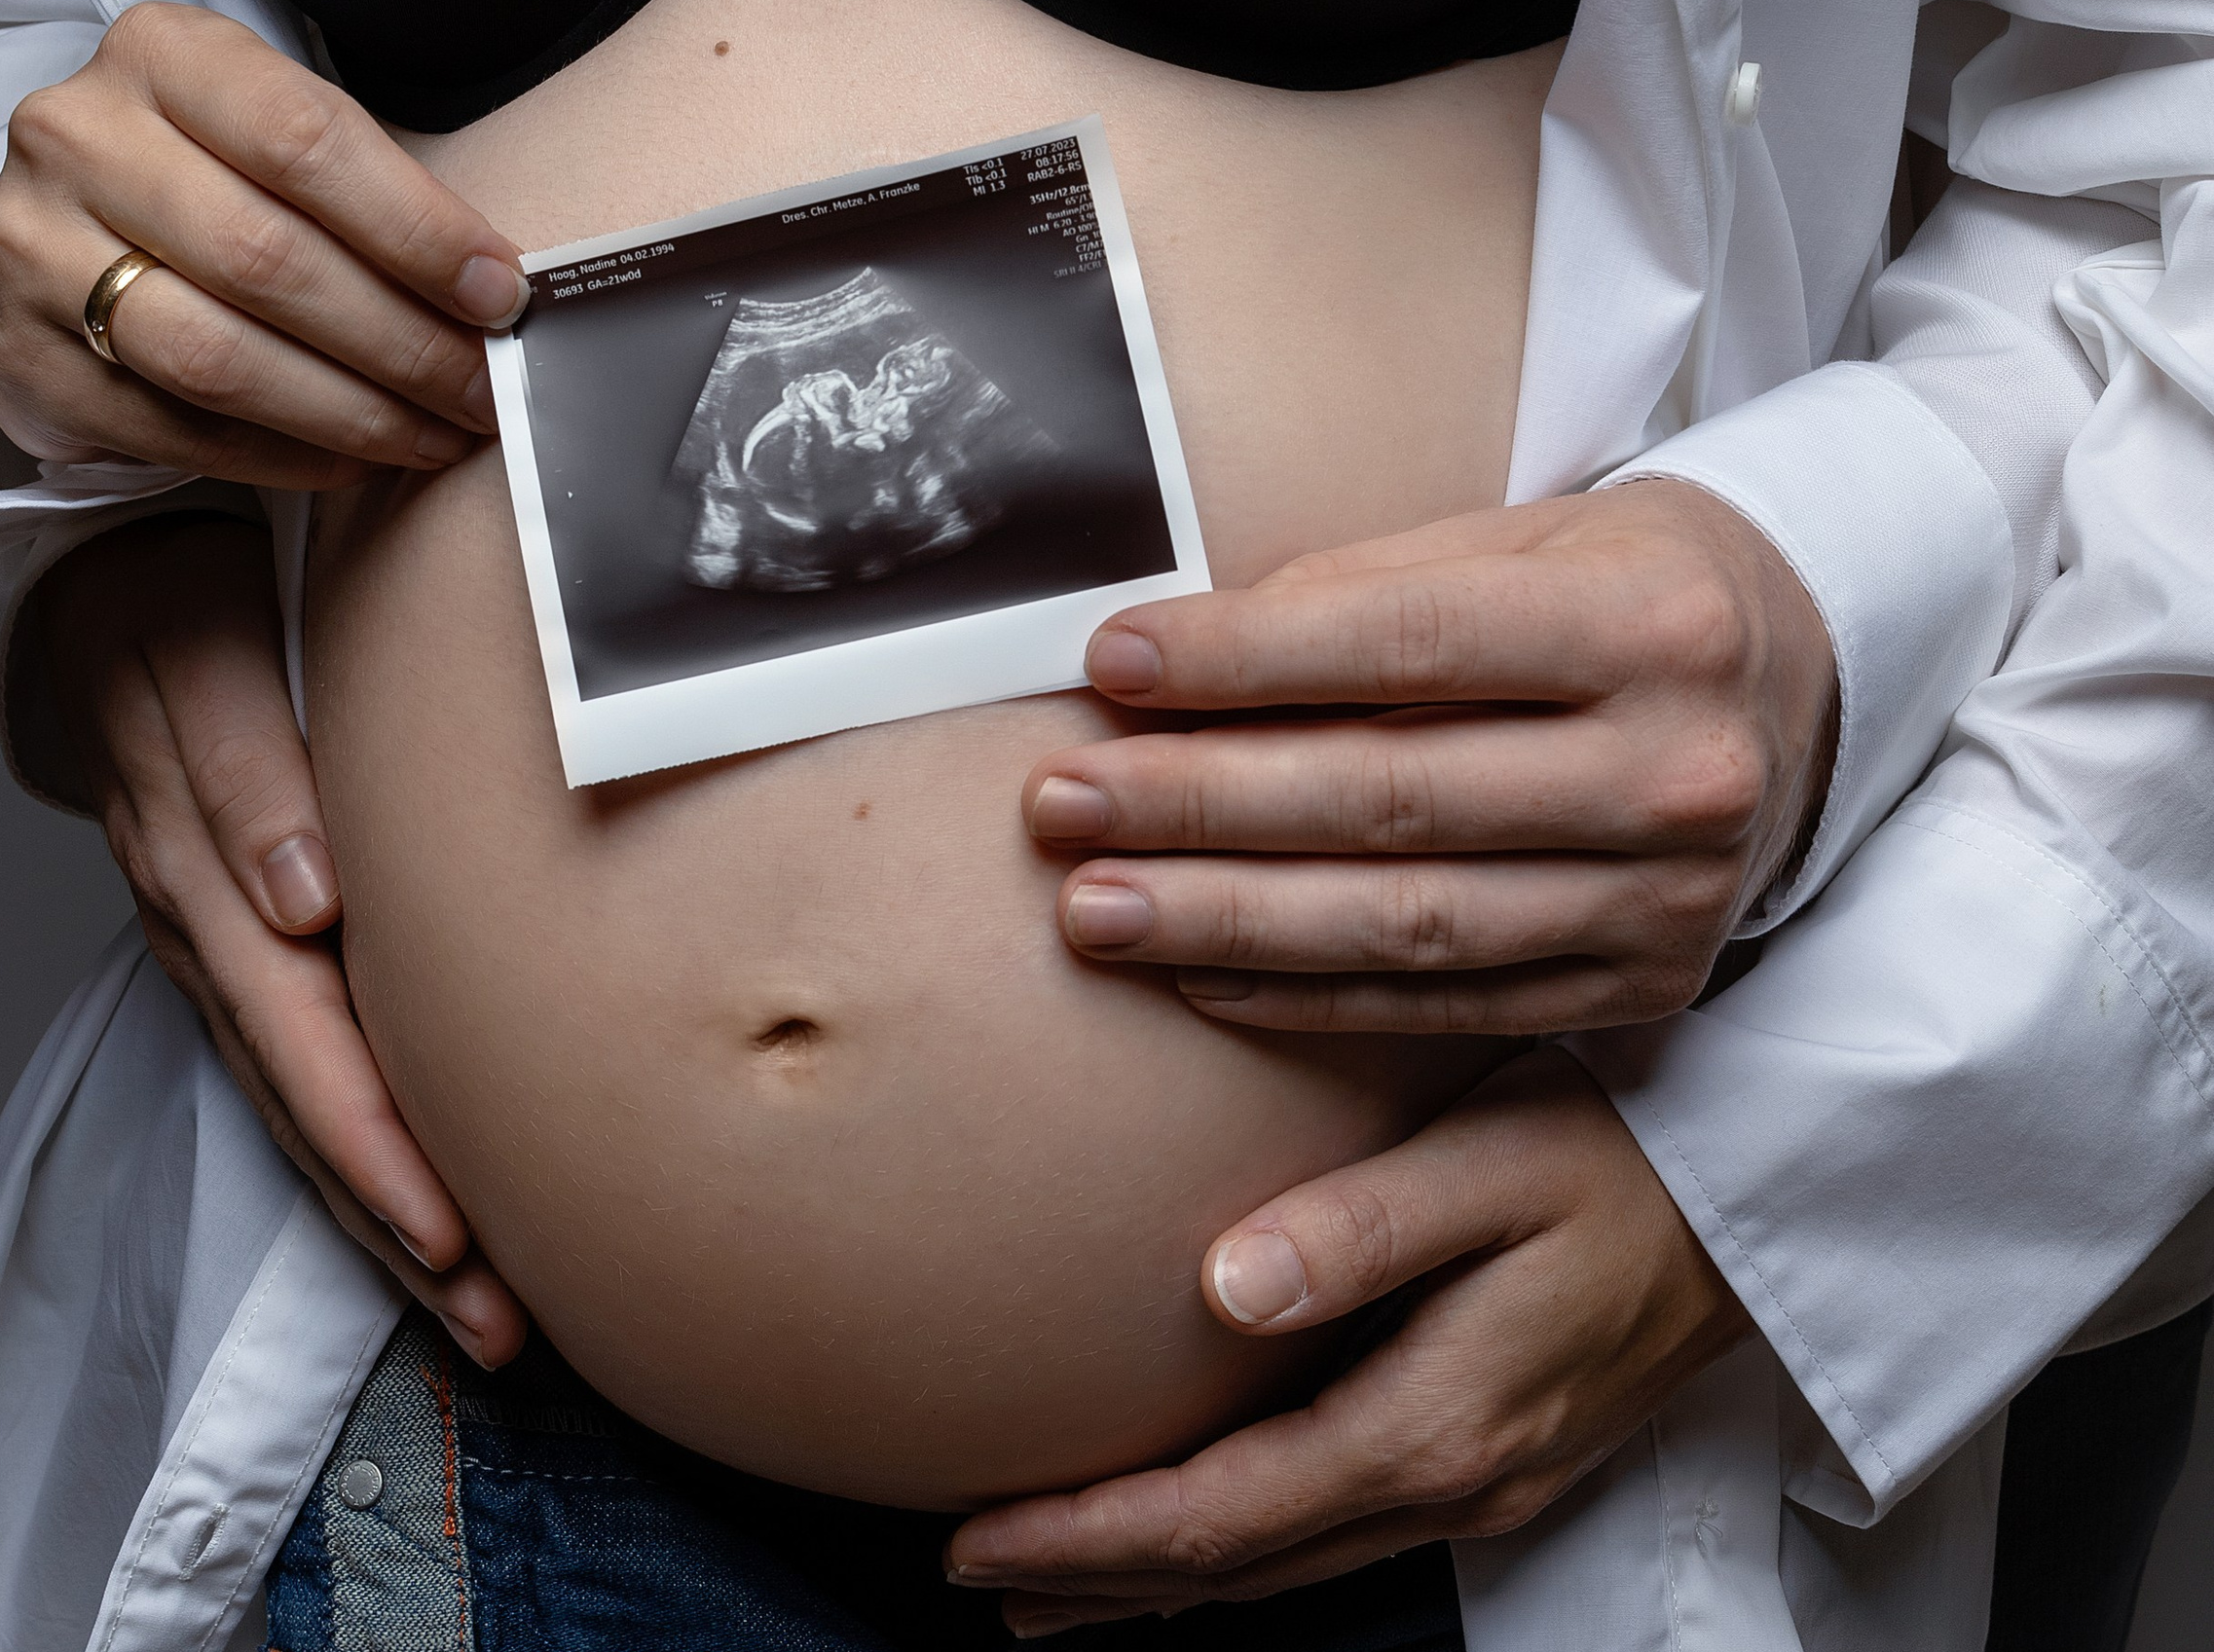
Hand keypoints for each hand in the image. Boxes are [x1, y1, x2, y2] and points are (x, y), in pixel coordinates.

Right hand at [0, 2, 529, 488]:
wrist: (63, 220)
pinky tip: (353, 460)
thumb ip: (376, 189)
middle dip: (400, 341)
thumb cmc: (214, 171)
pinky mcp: (19, 354)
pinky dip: (280, 455)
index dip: (418, 230)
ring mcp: (33, 248)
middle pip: (266, 260)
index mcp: (163, 54)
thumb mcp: (281, 129)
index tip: (500, 295)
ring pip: (215, 356)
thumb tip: (497, 292)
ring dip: (348, 412)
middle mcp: (79, 138)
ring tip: (433, 436)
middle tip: (482, 389)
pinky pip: (170, 428)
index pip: (307, 143)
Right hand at [36, 511, 527, 1363]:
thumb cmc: (177, 614)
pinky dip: (363, 1157)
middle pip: (308, 1101)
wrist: (110, 603)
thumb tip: (307, 902)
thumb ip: (247, 771)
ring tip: (485, 1315)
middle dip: (400, 1218)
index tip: (446, 1226)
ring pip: (306, 1109)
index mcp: (205, 868)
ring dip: (389, 1215)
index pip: (298, 1030)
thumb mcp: (198, 661)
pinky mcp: (243, 954)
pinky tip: (428, 1221)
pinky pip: (300, 1075)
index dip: (372, 1135)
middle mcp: (212, 933)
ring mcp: (223, 952)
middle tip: (496, 1319)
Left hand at [946, 1050, 1750, 1635]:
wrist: (1763, 1196)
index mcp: (1435, 1422)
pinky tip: (1206, 1534)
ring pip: (1287, 1561)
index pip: (1222, 1517)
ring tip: (1056, 1586)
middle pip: (1241, 1566)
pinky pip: (1336, 1532)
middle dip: (1099, 1578)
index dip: (1090, 1538)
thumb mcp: (1493, 1165)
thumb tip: (1218, 1288)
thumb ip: (1358, 1228)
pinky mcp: (1498, 1456)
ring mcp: (1483, 1481)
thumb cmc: (1624, 1154)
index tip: (981, 1539)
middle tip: (979, 1572)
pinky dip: (1244, 1548)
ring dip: (1163, 1580)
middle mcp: (1455, 1480)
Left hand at [1028, 481, 1835, 1033]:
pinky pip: (1444, 1006)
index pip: (1413, 642)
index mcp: (1650, 626)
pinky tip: (1196, 977)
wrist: (1809, 686)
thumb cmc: (1626, 588)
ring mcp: (1667, 900)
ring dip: (1228, 921)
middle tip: (1058, 804)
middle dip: (1202, 805)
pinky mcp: (1642, 987)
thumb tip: (1182, 652)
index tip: (1112, 664)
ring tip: (1092, 907)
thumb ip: (1370, 589)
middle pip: (1395, 796)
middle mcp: (1675, 772)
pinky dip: (1308, 997)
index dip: (1247, 658)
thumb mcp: (1527, 540)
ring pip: (1409, 923)